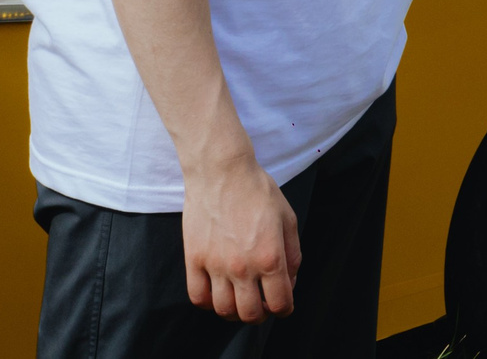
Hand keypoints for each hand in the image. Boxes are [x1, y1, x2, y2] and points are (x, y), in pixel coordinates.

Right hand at [181, 153, 300, 321]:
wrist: (222, 173)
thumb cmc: (258, 192)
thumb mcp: (288, 219)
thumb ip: (293, 254)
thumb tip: (290, 281)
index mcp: (270, 257)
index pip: (279, 302)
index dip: (285, 309)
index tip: (284, 305)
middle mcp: (242, 266)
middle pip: (250, 314)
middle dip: (261, 314)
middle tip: (263, 304)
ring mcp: (215, 265)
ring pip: (223, 310)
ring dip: (235, 312)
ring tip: (240, 300)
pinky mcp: (193, 260)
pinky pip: (198, 297)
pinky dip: (209, 303)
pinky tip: (218, 293)